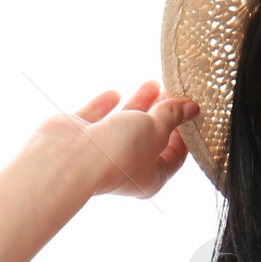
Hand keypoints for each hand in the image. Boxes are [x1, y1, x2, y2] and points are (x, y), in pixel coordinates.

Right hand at [37, 80, 200, 199]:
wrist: (69, 158)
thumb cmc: (118, 153)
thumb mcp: (155, 130)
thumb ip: (172, 116)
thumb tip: (191, 108)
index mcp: (151, 177)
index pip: (174, 156)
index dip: (184, 134)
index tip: (189, 112)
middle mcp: (126, 166)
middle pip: (150, 137)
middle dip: (162, 114)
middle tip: (172, 92)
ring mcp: (101, 151)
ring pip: (125, 123)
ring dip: (139, 104)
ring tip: (153, 84)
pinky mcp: (79, 135)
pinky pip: (96, 117)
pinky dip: (105, 105)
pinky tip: (114, 93)